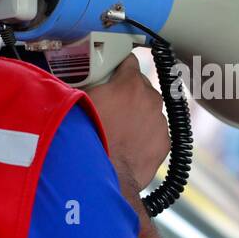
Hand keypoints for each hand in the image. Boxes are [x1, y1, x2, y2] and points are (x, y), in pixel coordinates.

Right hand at [85, 54, 169, 190]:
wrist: (101, 175)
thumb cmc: (85, 138)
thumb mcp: (76, 102)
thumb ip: (82, 85)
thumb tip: (73, 80)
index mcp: (130, 83)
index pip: (129, 61)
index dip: (118, 67)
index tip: (111, 73)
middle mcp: (150, 99)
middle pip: (141, 87)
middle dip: (128, 93)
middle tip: (111, 106)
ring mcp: (160, 122)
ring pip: (150, 110)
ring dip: (138, 115)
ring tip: (119, 130)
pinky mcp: (164, 144)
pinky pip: (155, 133)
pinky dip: (146, 135)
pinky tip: (129, 145)